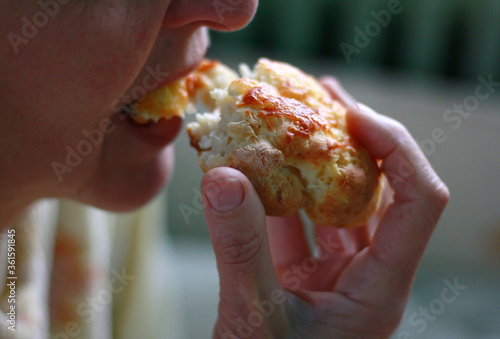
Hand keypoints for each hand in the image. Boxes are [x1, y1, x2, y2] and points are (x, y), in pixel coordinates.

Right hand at [200, 78, 449, 338]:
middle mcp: (368, 277)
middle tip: (323, 97)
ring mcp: (338, 276)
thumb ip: (239, 250)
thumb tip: (221, 176)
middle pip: (383, 192)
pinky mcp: (306, 277)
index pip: (419, 201)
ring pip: (340, 204)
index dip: (397, 148)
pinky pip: (302, 223)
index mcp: (379, 289)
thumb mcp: (252, 321)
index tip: (350, 114)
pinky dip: (281, 194)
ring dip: (318, 164)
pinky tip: (258, 170)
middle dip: (356, 140)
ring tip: (294, 120)